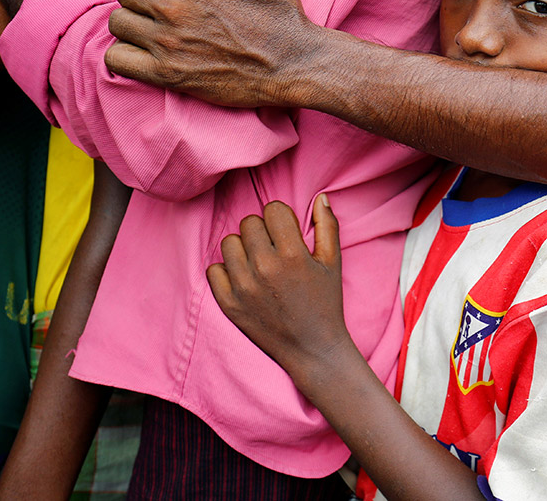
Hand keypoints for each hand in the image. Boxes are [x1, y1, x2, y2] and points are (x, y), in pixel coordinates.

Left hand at [105, 0, 322, 107]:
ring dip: (134, 24)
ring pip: (118, 22)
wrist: (297, 64)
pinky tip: (149, 52)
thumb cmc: (283, 10)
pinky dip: (127, 55)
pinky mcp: (167, 74)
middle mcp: (171, 4)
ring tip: (157, 28)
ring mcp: (166, 41)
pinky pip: (117, 58)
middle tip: (165, 4)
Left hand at [207, 196, 350, 379]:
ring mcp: (243, 287)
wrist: (312, 349)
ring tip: (258, 263)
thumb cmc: (325, 303)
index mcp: (293, 255)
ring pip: (229, 242)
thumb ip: (328, 226)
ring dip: (243, 248)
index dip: (281, 218)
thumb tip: (321, 197)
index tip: (287, 233)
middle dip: (262, 231)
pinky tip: (245, 279)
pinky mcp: (228, 304)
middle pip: (249, 223)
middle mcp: (265, 268)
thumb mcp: (333, 262)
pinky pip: (213, 269)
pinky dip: (227, 271)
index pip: (272, 209)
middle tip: (274, 250)